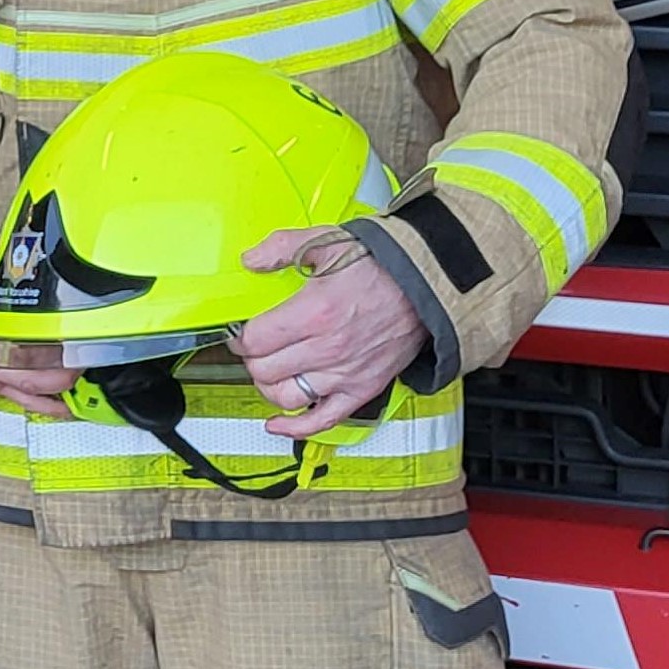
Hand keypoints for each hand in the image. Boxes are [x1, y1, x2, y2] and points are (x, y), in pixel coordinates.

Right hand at [0, 238, 76, 417]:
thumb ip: (6, 250)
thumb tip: (37, 240)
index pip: (20, 335)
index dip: (51, 338)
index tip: (77, 332)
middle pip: (33, 371)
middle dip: (66, 367)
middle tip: (89, 355)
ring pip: (30, 390)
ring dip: (61, 386)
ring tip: (84, 377)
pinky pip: (20, 400)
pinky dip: (45, 405)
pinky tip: (66, 405)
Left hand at [231, 226, 425, 438]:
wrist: (428, 283)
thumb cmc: (382, 264)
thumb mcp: (327, 240)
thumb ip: (282, 247)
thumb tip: (251, 261)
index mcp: (315, 313)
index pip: (255, 340)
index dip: (240, 338)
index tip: (241, 333)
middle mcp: (328, 348)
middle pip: (265, 370)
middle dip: (251, 360)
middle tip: (255, 349)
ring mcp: (345, 373)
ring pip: (285, 397)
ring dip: (268, 387)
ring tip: (268, 373)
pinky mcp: (362, 389)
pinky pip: (323, 420)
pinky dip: (296, 428)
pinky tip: (277, 424)